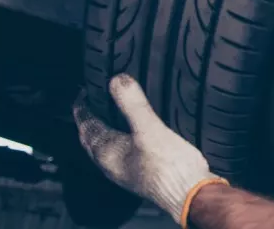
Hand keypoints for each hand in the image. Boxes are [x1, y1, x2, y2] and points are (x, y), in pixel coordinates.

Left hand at [73, 74, 219, 222]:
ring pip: (107, 148)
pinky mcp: (144, 174)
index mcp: (108, 152)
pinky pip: (123, 154)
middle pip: (92, 140)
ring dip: (104, 132)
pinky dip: (122, 140)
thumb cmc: (168, 166)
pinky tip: (136, 137)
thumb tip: (116, 79)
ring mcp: (127, 171)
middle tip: (92, 103)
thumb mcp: (150, 128)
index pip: (87, 127)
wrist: (190, 194)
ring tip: (111, 117)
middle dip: (90, 121)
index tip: (83, 92)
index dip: (83, 109)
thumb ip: (133, 104)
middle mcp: (112, 164)